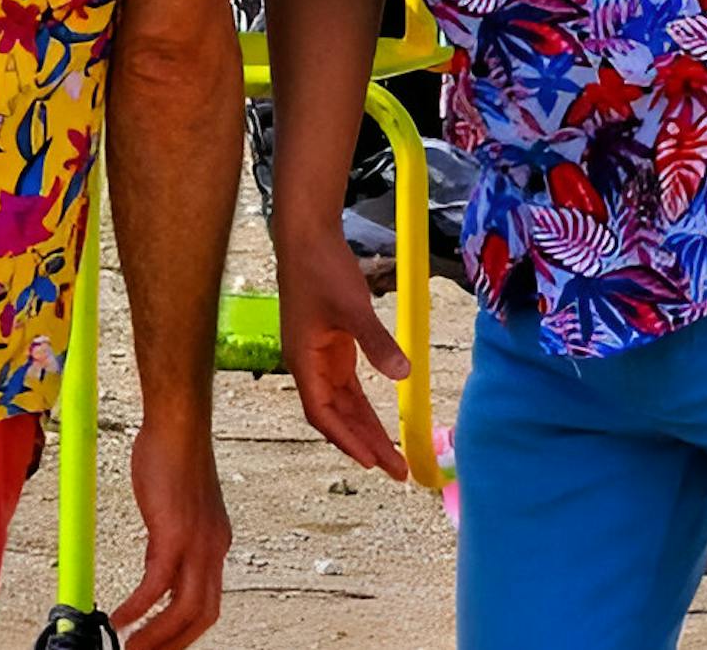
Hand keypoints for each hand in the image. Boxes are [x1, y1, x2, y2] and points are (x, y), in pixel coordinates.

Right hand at [116, 421, 229, 648]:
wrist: (177, 426)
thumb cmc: (173, 457)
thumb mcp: (175, 510)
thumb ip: (168, 542)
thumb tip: (153, 570)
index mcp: (215, 544)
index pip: (207, 602)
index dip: (185, 630)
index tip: (161, 643)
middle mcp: (213, 549)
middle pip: (203, 616)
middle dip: (174, 643)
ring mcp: (197, 543)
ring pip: (185, 610)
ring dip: (157, 637)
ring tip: (131, 649)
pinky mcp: (174, 534)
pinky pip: (157, 586)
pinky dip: (139, 608)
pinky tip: (119, 619)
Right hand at [273, 225, 411, 476]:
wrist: (306, 237)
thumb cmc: (322, 269)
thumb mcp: (353, 306)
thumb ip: (377, 342)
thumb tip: (403, 374)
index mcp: (303, 361)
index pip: (323, 414)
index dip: (347, 439)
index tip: (373, 462)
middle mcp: (307, 365)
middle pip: (336, 416)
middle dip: (364, 443)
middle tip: (396, 469)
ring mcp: (317, 356)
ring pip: (342, 403)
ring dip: (364, 428)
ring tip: (391, 456)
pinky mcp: (330, 344)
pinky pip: (346, 385)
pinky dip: (361, 404)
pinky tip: (377, 420)